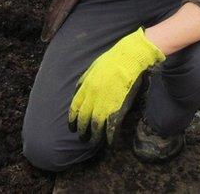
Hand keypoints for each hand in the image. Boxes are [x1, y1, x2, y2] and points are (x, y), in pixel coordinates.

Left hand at [68, 28, 164, 143]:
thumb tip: (78, 90)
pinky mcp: (117, 109)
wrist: (128, 58)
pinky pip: (111, 127)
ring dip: (93, 136)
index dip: (72, 119)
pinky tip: (110, 141)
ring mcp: (104, 105)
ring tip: (93, 142)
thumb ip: (84, 81)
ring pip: (95, 126)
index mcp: (85, 87)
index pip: (75, 108)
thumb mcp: (92, 68)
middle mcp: (92, 98)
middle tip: (81, 138)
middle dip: (81, 130)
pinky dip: (110, 136)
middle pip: (83, 119)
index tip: (71, 127)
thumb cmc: (112, 60)